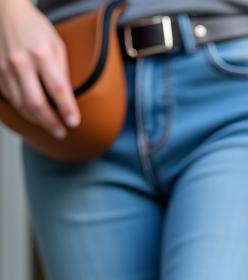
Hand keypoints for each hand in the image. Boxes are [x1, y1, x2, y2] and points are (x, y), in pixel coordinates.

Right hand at [0, 0, 78, 138]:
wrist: (4, 12)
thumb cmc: (34, 27)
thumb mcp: (56, 44)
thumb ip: (63, 70)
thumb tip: (69, 98)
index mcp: (40, 54)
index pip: (57, 89)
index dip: (67, 109)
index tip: (74, 123)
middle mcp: (20, 62)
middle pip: (36, 103)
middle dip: (50, 123)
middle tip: (61, 132)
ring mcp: (5, 68)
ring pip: (21, 105)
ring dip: (37, 120)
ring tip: (50, 126)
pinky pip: (11, 99)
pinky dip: (24, 110)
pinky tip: (34, 114)